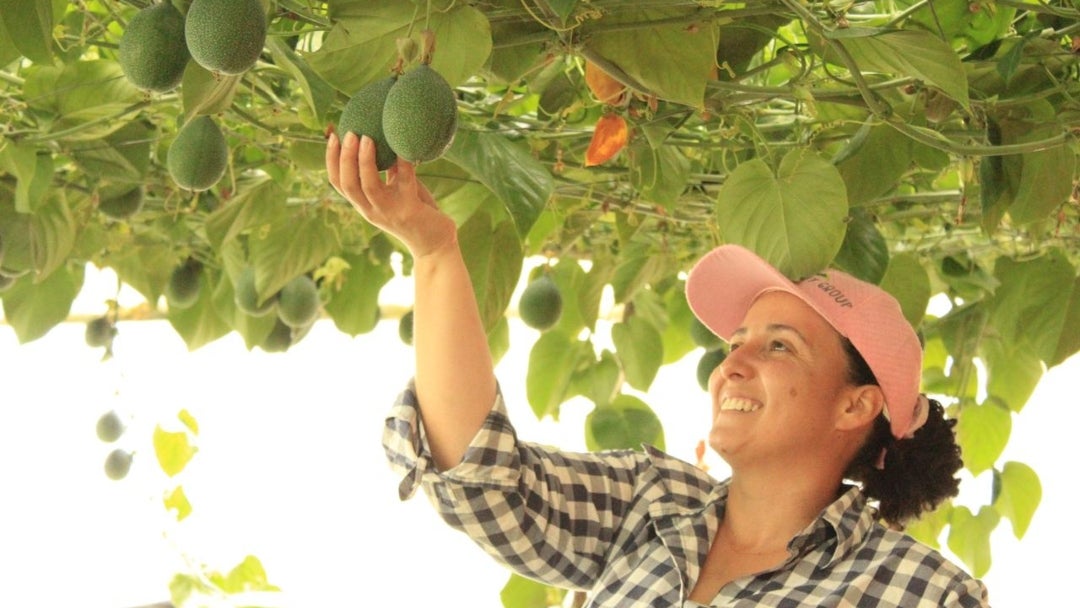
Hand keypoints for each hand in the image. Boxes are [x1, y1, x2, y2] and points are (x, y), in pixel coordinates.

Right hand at [326, 129, 456, 258]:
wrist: (435, 245)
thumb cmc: (417, 213)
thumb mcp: (397, 191)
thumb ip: (389, 172)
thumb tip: (386, 141)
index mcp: (364, 204)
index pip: (338, 182)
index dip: (331, 159)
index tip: (333, 136)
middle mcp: (371, 210)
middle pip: (347, 184)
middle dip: (344, 157)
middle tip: (349, 133)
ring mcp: (389, 211)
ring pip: (368, 186)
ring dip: (364, 161)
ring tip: (366, 138)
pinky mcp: (409, 210)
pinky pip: (405, 181)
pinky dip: (403, 163)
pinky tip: (404, 148)